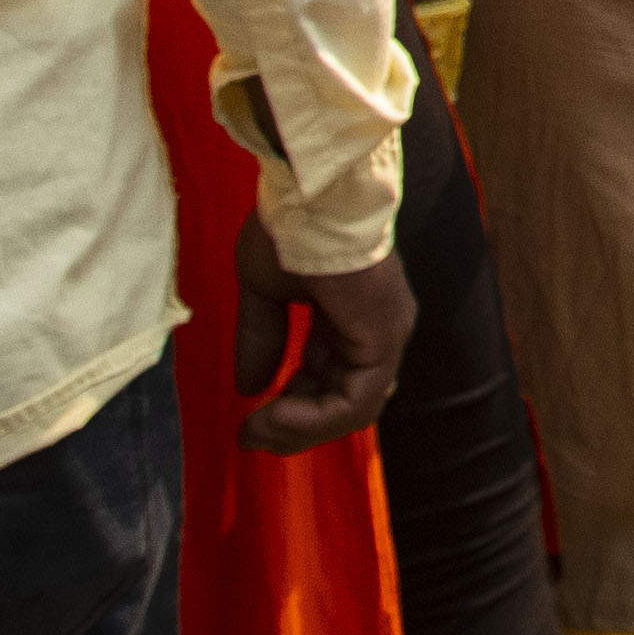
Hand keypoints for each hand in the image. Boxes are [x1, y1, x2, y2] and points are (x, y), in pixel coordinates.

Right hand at [234, 214, 415, 451]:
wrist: (308, 197)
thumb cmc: (290, 226)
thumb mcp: (265, 289)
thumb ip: (262, 338)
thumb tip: (248, 388)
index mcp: (354, 311)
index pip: (332, 376)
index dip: (293, 404)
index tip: (250, 422)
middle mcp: (378, 326)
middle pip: (343, 398)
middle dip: (294, 425)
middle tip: (250, 437)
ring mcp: (385, 333)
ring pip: (352, 409)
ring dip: (300, 430)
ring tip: (256, 431)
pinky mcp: (382, 340)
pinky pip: (355, 402)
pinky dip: (313, 421)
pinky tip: (273, 416)